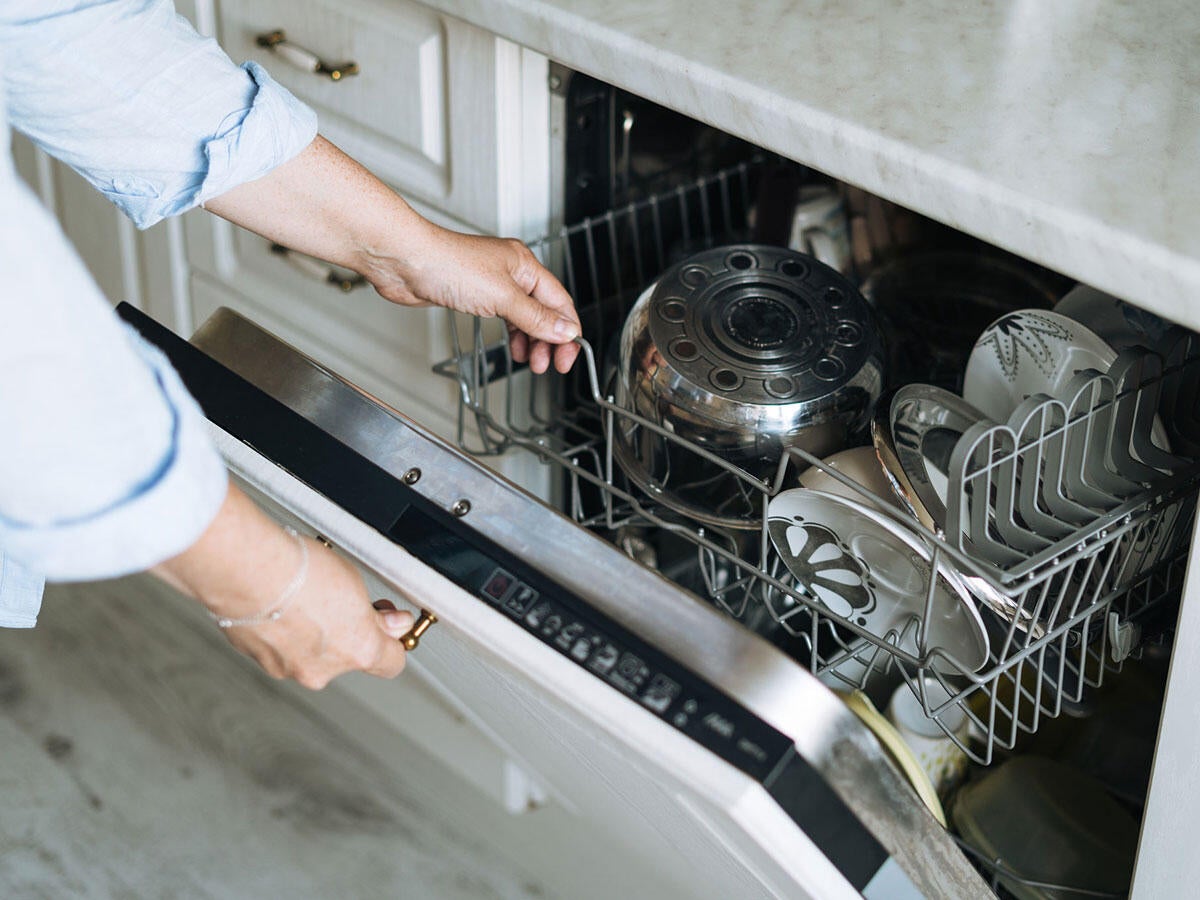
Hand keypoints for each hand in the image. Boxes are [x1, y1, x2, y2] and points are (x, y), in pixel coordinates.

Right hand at [219, 536, 412, 689]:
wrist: (246, 571)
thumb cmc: (300, 570)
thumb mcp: (355, 582)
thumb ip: (375, 613)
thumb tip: (393, 623)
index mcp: (359, 650)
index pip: (391, 663)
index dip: (392, 643)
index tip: (389, 626)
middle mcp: (324, 670)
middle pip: (346, 657)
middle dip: (345, 632)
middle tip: (339, 600)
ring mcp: (288, 668)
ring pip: (310, 654)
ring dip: (311, 633)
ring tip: (302, 596)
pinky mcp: (258, 660)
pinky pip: (280, 648)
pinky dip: (282, 632)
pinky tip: (278, 604)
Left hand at [360, 225, 580, 374]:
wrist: (406, 262)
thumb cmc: (447, 264)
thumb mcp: (502, 296)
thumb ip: (535, 317)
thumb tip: (564, 330)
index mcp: (525, 265)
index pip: (559, 301)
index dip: (567, 330)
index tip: (568, 355)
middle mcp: (512, 273)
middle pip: (544, 311)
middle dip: (549, 340)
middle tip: (549, 364)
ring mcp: (493, 284)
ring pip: (525, 316)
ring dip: (532, 340)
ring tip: (531, 361)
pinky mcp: (475, 295)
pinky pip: (505, 318)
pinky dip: (513, 334)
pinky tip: (513, 346)